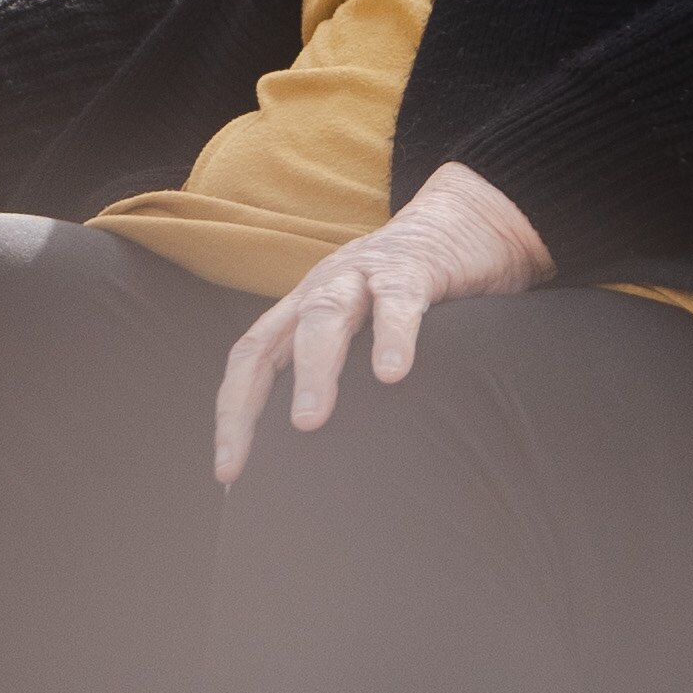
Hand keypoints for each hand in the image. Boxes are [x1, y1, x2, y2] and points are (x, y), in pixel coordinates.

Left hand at [211, 165, 550, 484]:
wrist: (466, 220)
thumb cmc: (410, 291)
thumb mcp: (364, 328)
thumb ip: (346, 374)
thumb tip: (328, 449)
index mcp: (302, 309)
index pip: (251, 359)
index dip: (232, 413)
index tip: (227, 472)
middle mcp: (320, 290)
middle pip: (267, 342)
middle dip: (246, 402)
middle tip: (243, 457)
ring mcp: (361, 274)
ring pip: (323, 317)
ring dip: (311, 371)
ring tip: (308, 422)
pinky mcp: (410, 267)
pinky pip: (397, 301)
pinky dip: (391, 336)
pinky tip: (391, 374)